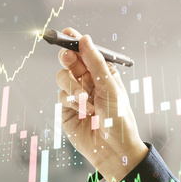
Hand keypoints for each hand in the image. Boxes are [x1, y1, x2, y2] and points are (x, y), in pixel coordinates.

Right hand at [56, 28, 147, 181]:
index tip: (67, 32)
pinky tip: (83, 111)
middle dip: (68, 58)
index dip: (76, 41)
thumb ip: (94, 63)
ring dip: (73, 87)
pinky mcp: (66, 110)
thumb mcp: (109, 87)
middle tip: (67, 58)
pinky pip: (61, 96)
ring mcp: (76, 95)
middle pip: (70, 61)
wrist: (113, 149)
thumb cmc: (119, 118)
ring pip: (62, 78)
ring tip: (85, 100)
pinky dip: (71, 101)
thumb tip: (85, 39)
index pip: (86, 52)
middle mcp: (88, 82)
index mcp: (102, 73)